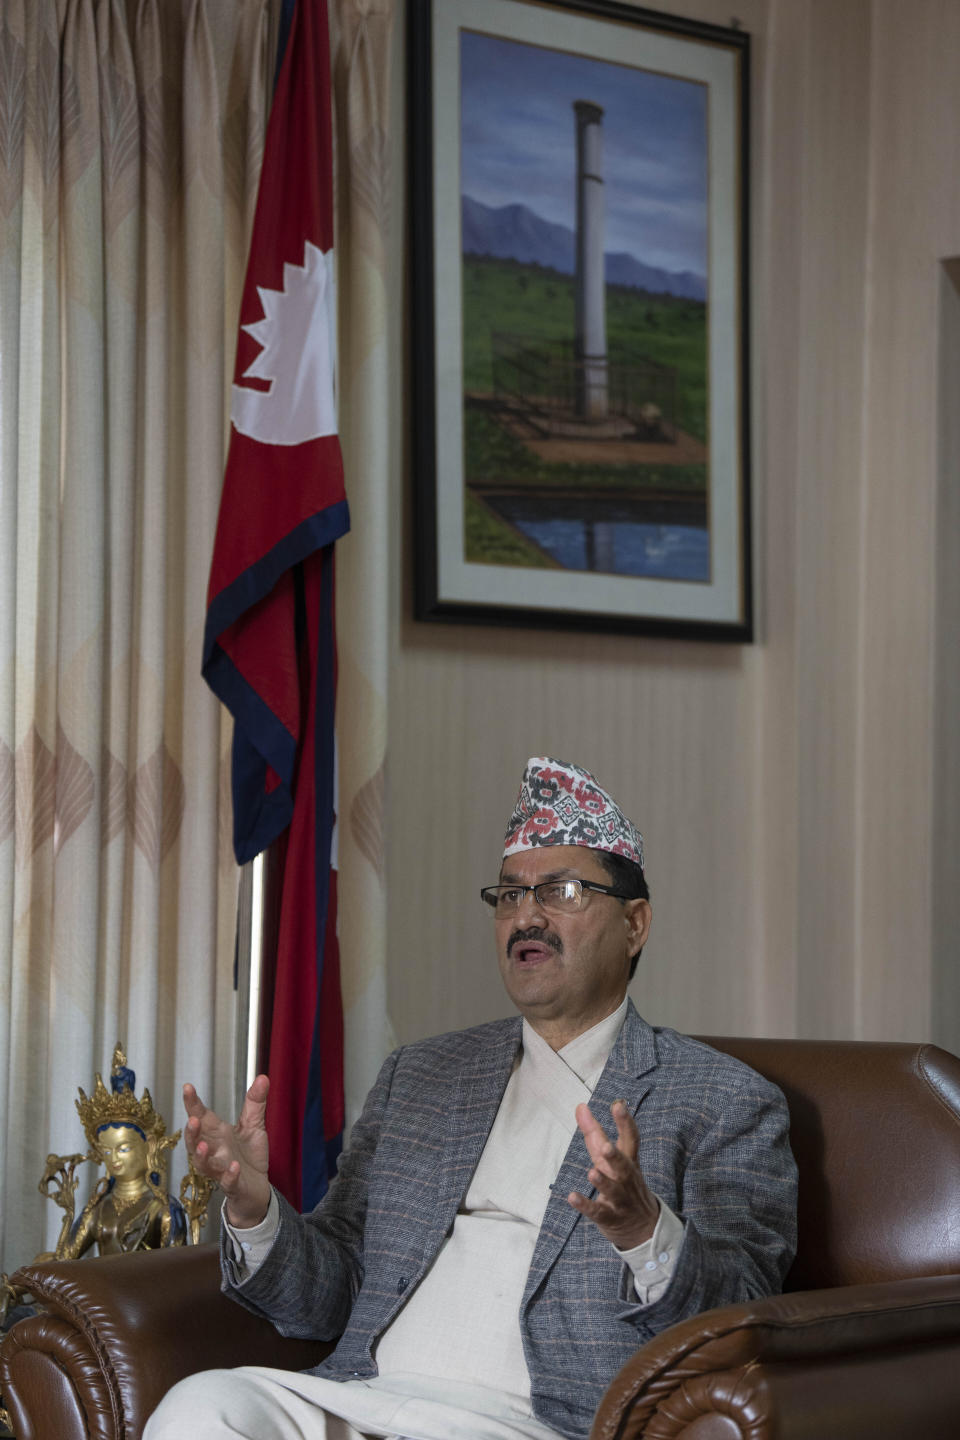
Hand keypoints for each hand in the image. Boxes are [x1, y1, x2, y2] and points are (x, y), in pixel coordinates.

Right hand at [182, 1074, 271, 1227]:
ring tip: (202, 1145)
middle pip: (195, 1142)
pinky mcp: (233, 1185)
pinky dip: (229, 1175)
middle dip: (191, 1132)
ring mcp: (221, 1169)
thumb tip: (263, 1077)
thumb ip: (255, 1103)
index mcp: (217, 1134)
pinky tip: (234, 1167)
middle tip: (192, 1119)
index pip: (201, 1117)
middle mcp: (214, 1151)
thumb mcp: (253, 1125)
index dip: (193, 1103)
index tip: (188, 1088)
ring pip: (204, 1165)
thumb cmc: (249, 1156)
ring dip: (201, 1156)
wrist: (257, 1188)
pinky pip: (228, 1182)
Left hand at [567, 1100, 658, 1249]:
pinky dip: (585, 1205)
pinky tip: (572, 1198)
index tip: (618, 1105)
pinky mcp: (610, 1217)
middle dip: (615, 1157)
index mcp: (628, 1161)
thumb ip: (595, 1133)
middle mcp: (627, 1179)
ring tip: (592, 1173)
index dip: (625, 1122)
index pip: (630, 1140)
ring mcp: (620, 1200)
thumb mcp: (610, 1159)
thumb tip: (580, 1106)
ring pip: (613, 1191)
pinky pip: (598, 1212)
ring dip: (603, 1183)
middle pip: (624, 1167)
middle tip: (606, 1147)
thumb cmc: (623, 1184)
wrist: (645, 1228)